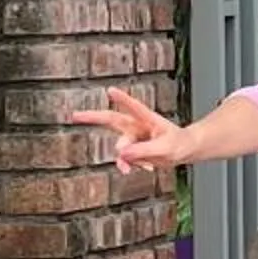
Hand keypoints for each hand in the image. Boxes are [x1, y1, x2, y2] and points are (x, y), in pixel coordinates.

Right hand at [73, 86, 189, 172]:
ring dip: (125, 160)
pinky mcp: (132, 149)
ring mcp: (133, 137)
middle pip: (111, 120)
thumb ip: (144, 151)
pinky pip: (126, 160)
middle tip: (74, 115)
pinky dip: (133, 165)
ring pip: (119, 149)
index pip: (133, 107)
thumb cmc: (178, 144)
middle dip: (92, 118)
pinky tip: (148, 167)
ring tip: (137, 168)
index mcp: (147, 119)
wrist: (183, 151)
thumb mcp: (165, 149)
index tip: (110, 90)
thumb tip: (121, 154)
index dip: (122, 99)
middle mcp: (136, 125)